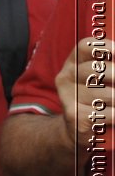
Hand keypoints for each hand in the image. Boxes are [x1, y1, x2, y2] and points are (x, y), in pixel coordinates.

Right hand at [55, 38, 113, 152]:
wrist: (77, 129)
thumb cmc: (96, 99)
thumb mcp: (99, 79)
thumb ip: (108, 68)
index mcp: (73, 63)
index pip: (86, 47)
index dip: (105, 46)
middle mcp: (66, 77)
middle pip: (97, 69)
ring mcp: (68, 96)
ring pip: (106, 93)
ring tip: (114, 101)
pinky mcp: (74, 116)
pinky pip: (106, 113)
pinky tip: (114, 115)